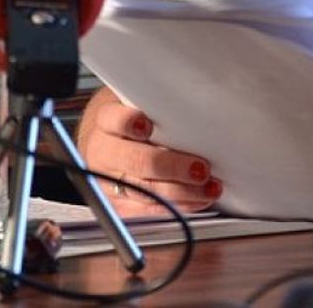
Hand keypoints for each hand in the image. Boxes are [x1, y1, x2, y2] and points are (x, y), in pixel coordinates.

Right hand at [76, 87, 222, 213]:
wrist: (104, 142)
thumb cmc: (129, 119)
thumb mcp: (135, 102)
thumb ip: (157, 105)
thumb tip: (197, 106)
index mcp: (106, 121)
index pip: (114, 120)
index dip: (130, 123)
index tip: (148, 126)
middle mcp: (104, 152)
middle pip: (136, 162)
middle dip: (171, 167)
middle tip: (200, 168)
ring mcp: (108, 182)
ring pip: (145, 191)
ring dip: (182, 192)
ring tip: (208, 187)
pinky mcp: (119, 204)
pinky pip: (150, 211)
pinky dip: (178, 206)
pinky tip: (198, 199)